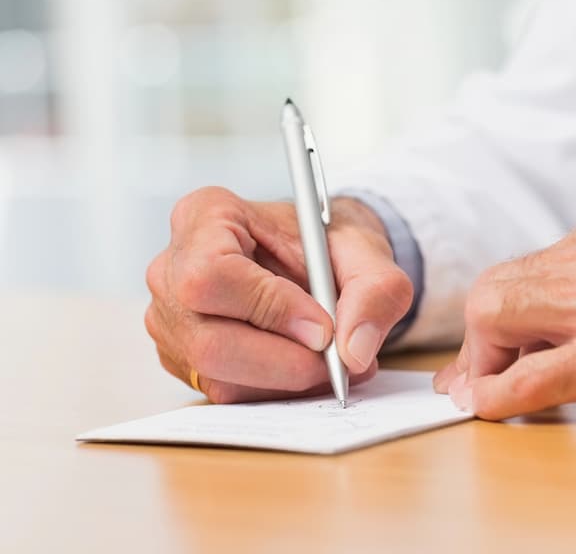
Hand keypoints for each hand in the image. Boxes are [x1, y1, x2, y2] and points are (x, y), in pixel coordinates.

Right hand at [145, 188, 411, 402]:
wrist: (318, 258)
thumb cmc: (328, 243)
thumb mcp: (366, 250)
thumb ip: (375, 290)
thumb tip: (355, 351)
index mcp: (206, 215)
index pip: (213, 276)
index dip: (270, 310)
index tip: (324, 329)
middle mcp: (173, 267)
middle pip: (208, 339)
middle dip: (284, 362)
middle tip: (338, 362)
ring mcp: (169, 316)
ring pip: (216, 374)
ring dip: (285, 381)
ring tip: (334, 363)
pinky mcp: (182, 356)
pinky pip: (224, 391)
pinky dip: (274, 390)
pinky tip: (306, 368)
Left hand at [434, 197, 575, 419]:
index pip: (542, 261)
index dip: (515, 307)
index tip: (505, 338)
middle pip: (505, 282)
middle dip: (486, 332)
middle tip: (480, 371)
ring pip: (500, 312)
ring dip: (486, 358)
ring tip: (487, 391)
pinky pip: (530, 376)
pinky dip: (498, 395)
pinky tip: (493, 411)